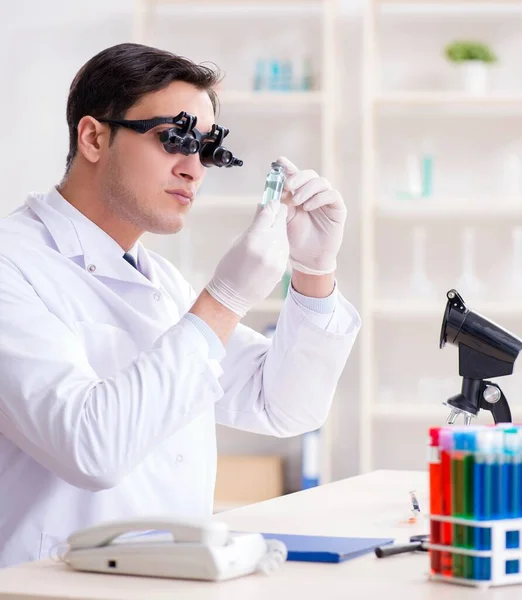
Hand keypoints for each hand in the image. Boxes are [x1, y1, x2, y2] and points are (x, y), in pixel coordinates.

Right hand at [206, 202, 288, 316]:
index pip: (270, 212)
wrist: (233, 295)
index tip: (270, 203)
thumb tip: (263, 206)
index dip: (270, 205)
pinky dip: (278, 245)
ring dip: (278, 231)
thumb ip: (255, 224)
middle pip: (280, 221)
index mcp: (254, 238)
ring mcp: (277, 258)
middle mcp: (268, 247)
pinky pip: (284, 248)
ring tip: (266, 236)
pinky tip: (268, 249)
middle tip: (272, 214)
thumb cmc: (230, 267)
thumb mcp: (239, 242)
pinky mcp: (282, 267)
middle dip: (276, 216)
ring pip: (284, 234)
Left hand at [277, 156, 346, 275]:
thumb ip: (278, 205)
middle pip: (309, 174)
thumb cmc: (294, 240)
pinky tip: (307, 207)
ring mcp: (326, 200)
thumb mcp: (282, 220)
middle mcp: (313, 194)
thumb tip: (268, 191)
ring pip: (320, 182)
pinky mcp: (337, 208)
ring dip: (307, 189)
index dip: (288, 167)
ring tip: (296, 202)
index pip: (295, 175)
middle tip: (288, 186)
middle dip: (297, 177)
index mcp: (299, 193)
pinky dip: (318, 198)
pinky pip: (331, 195)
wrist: (307, 259)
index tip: (278, 162)